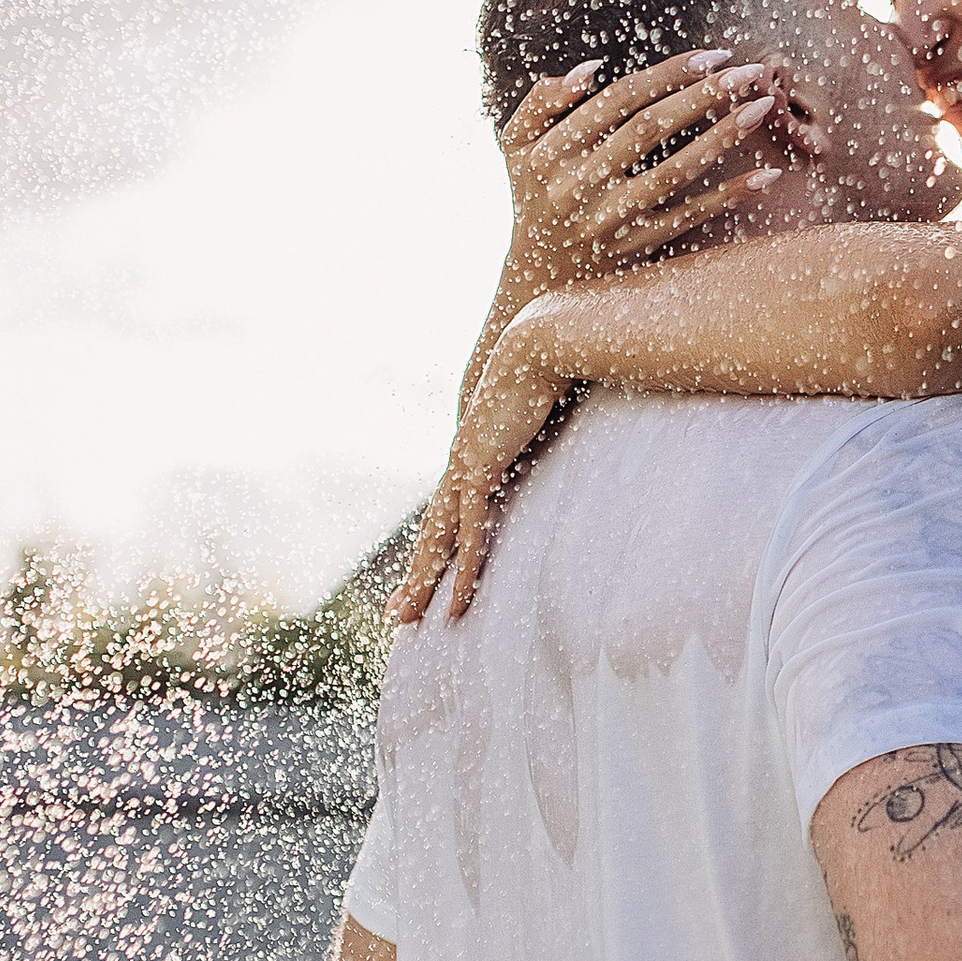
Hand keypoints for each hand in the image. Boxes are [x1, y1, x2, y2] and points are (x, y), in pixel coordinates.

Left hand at [391, 308, 578, 625]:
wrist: (535, 343)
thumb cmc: (547, 366)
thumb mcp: (543, 405)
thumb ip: (543, 421)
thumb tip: (563, 419)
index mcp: (474, 455)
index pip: (450, 511)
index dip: (438, 544)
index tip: (429, 572)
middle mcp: (460, 466)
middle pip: (432, 534)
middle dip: (415, 575)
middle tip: (398, 613)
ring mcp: (464, 470)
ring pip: (436, 541)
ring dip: (421, 583)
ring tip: (406, 617)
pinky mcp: (479, 472)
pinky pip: (469, 535)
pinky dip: (462, 569)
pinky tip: (457, 599)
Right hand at [496, 49, 796, 291]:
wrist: (535, 280)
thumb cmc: (533, 197)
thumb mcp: (516, 146)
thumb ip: (540, 102)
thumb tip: (589, 68)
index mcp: (550, 151)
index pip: (618, 100)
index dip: (667, 74)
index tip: (713, 55)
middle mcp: (578, 185)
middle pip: (649, 130)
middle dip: (703, 95)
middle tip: (750, 70)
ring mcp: (609, 222)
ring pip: (672, 173)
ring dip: (721, 138)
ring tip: (762, 107)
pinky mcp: (635, 251)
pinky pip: (688, 220)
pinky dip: (726, 198)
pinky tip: (766, 176)